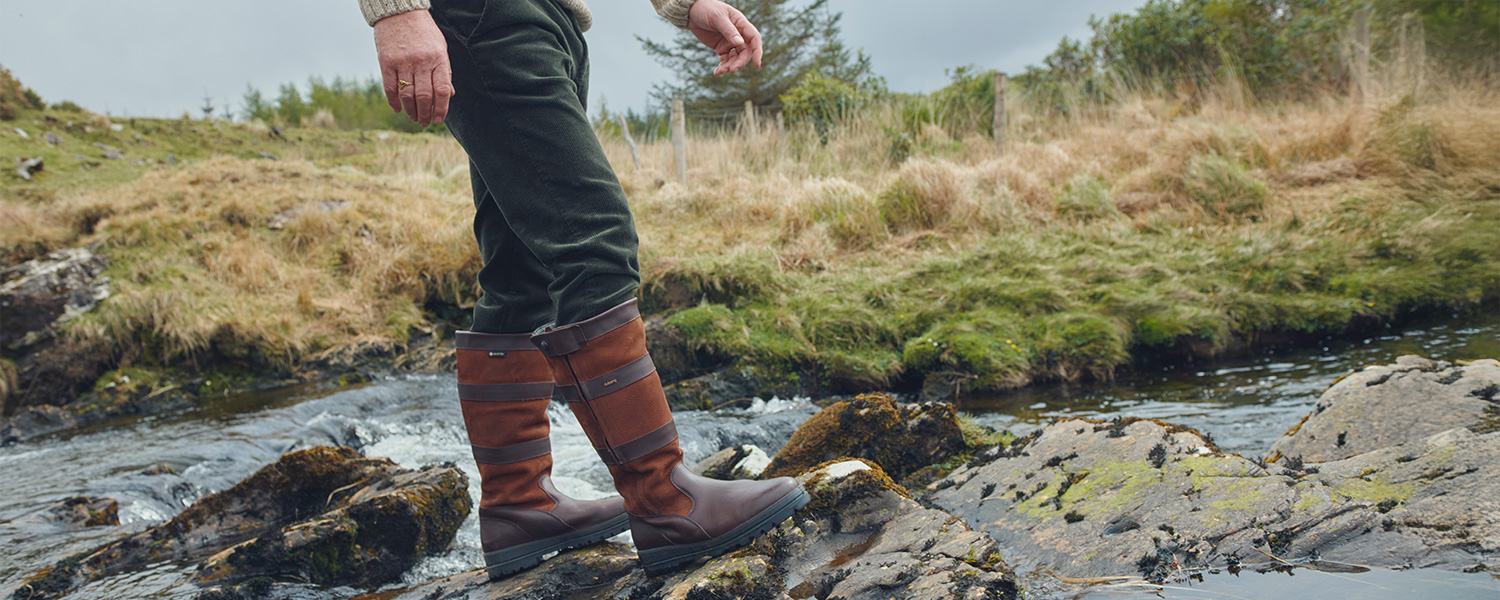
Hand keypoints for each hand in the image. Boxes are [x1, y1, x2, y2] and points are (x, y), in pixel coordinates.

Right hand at [373, 10, 453, 126]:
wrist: (400, 12)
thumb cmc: (424, 32)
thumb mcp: (440, 48)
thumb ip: (444, 71)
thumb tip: (449, 94)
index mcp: (438, 59)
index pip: (442, 90)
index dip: (441, 109)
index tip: (438, 120)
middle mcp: (421, 62)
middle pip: (424, 96)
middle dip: (425, 114)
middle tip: (424, 122)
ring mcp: (402, 62)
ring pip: (407, 95)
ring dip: (411, 111)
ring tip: (414, 118)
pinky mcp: (386, 61)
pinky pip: (390, 87)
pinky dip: (393, 102)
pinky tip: (398, 109)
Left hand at [687, 0, 762, 75]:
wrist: (692, 11)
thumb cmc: (707, 8)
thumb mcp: (717, 18)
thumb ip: (729, 30)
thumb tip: (740, 43)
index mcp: (741, 24)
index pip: (754, 39)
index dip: (757, 51)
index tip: (757, 64)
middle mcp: (738, 34)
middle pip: (745, 52)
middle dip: (740, 62)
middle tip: (732, 70)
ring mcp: (730, 42)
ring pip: (736, 58)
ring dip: (731, 66)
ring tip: (721, 71)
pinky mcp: (721, 48)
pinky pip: (725, 61)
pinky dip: (722, 67)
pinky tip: (717, 72)